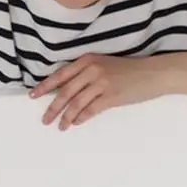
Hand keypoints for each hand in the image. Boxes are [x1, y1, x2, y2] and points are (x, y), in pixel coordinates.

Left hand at [30, 54, 168, 129]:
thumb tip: (65, 92)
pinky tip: (75, 123)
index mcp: (87, 60)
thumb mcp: (104, 66)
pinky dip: (80, 118)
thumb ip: (85, 75)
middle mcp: (92, 69)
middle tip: (44, 120)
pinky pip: (90, 110)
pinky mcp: (112, 96)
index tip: (33, 96)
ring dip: (66, 117)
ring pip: (76, 103)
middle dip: (52, 107)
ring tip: (60, 126)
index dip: (45, 86)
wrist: (154, 73)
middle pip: (65, 91)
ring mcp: (102, 82)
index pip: (60, 75)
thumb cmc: (128, 71)